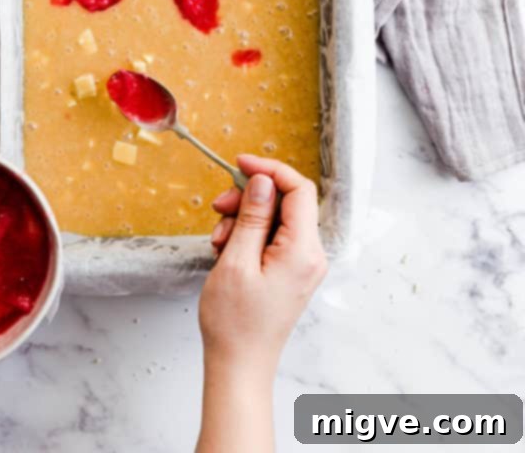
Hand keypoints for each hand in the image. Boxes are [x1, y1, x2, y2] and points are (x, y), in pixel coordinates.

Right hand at [200, 154, 327, 377]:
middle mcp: (310, 255)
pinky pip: (272, 237)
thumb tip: (263, 180)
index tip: (240, 164)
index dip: (269, 169)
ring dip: (243, 219)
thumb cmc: (235, 322)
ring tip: (218, 241)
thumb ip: (253, 216)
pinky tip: (226, 251)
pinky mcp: (290, 271)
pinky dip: (247, 236)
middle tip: (219, 208)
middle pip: (284, 202)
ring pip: (274, 218)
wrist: (239, 365)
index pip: (298, 189)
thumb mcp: (236, 261)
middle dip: (249, 199)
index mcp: (303, 250)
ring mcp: (302, 264)